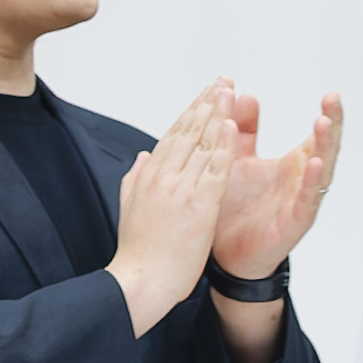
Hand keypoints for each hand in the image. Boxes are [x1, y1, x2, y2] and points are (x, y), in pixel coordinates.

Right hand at [110, 89, 234, 333]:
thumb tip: (144, 155)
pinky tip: (232, 126)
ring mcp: (180, 189)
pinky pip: (214, 170)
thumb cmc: (138, 250)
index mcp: (148, 176)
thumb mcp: (131, 207)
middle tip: (222, 81)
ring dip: (217, 115)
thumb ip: (136, 178)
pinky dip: (223, 146)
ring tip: (230, 92)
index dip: (191, 112)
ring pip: (201, 145)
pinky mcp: (197, 205)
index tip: (205, 93)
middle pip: (187, 132)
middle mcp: (163, 177)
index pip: (172, 135)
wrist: (139, 280)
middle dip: (206, 104)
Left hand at [209, 86, 341, 279]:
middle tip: (333, 100)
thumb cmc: (234, 208)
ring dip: (324, 147)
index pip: (317, 136)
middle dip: (332, 124)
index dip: (328, 115)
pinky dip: (311, 182)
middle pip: (326, 148)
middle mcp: (301, 181)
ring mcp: (300, 201)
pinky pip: (307, 200)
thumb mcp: (235, 160)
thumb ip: (243, 130)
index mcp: (292, 166)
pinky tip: (313, 164)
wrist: (224, 254)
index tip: (331, 94)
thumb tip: (243, 95)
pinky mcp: (293, 222)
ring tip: (324, 122)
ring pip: (321, 170)